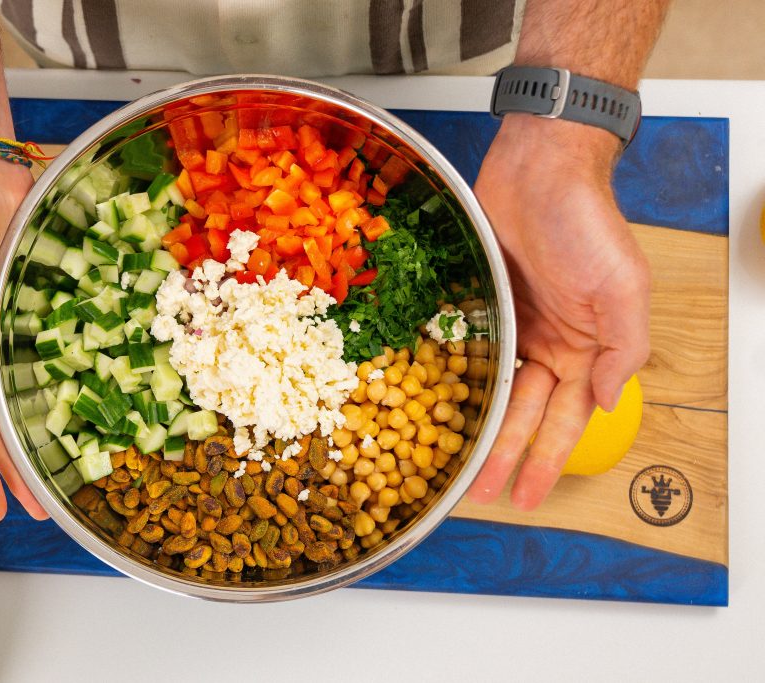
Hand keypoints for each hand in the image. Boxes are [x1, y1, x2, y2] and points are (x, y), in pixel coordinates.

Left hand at [467, 115, 650, 509]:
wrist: (540, 168)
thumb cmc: (587, 222)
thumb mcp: (624, 288)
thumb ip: (623, 348)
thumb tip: (606, 401)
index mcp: (585, 349)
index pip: (565, 419)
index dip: (545, 459)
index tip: (527, 497)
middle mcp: (546, 344)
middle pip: (522, 413)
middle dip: (503, 456)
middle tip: (480, 496)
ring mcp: (508, 325)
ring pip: (488, 389)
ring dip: (472, 426)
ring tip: (450, 463)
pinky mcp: (475, 304)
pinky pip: (460, 349)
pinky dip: (445, 378)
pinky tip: (424, 405)